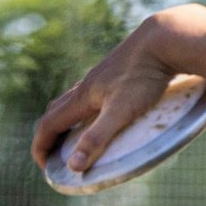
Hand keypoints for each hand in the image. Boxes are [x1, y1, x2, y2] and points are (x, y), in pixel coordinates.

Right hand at [31, 6, 205, 171]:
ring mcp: (104, 76)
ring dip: (69, 118)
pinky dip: (90, 106)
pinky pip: (95, 91)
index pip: (50, 123)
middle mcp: (88, 85)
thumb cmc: (144, 77)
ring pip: (76, 98)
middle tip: (54, 153)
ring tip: (77, 134)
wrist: (164, 40)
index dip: (41, 145)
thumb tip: (73, 165)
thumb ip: (98, 137)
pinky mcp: (120, 71)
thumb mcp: (121, 112)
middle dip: (51, 133)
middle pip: (58, 110)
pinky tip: (106, 109)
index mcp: (83, 96)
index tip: (43, 165)